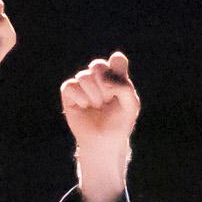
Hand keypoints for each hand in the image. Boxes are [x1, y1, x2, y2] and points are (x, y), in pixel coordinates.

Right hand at [61, 51, 137, 201]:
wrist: (104, 142)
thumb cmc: (119, 123)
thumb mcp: (131, 105)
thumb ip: (124, 86)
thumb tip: (102, 78)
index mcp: (116, 76)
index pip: (117, 59)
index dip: (117, 71)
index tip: (119, 89)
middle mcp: (98, 77)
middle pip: (98, 65)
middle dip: (104, 86)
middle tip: (108, 101)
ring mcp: (83, 84)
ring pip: (84, 76)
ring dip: (94, 96)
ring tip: (97, 107)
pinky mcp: (69, 93)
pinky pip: (71, 86)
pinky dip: (80, 98)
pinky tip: (85, 107)